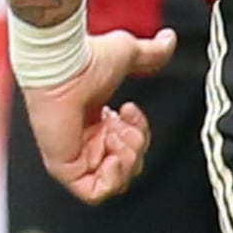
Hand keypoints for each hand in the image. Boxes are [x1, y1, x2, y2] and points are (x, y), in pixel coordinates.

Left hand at [19, 28, 176, 201]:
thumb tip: (169, 39)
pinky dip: (112, 179)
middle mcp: (84, 140)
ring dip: (127, 158)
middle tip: (123, 124)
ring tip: (116, 134)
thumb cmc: (88, 58)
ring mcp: (73, 156)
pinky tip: (114, 155)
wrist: (67, 64)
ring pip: (115, 179)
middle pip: (126, 165)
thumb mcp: (128, 55)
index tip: (129, 109)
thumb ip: (150, 54)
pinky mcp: (64, 168)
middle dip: (136, 146)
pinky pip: (94, 192)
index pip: (128, 146)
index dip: (139, 133)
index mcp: (96, 121)